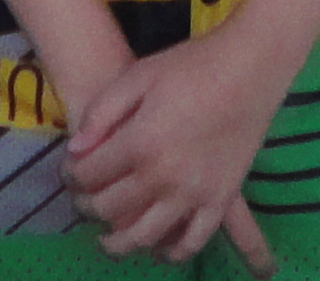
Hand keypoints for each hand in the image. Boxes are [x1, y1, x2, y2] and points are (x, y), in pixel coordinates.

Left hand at [64, 29, 287, 270]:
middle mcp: (164, 177)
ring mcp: (194, 194)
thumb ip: (101, 114)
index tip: (69, 172)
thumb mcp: (138, 76)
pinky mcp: (220, 200)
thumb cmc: (191, 66)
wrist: (249, 68)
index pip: (90, 175)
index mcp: (140, 143)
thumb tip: (75, 151)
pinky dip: (171, 252)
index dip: (72, 176)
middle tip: (81, 201)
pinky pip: (192, 241)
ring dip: (119, 243)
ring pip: (145, 237)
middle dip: (87, 207)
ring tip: (107, 239)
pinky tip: (158, 248)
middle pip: (110, 208)